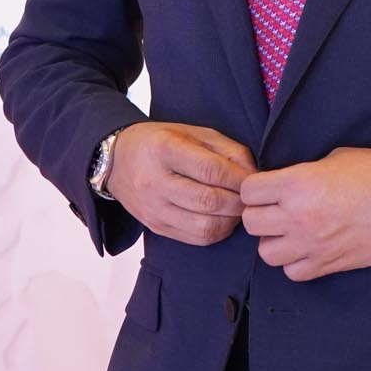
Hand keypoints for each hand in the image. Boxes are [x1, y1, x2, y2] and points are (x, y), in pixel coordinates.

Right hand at [107, 121, 254, 244]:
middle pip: (209, 201)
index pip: (211, 170)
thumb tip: (254, 173)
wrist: (117, 161)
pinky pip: (195, 238)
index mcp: (164, 150)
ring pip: (204, 226)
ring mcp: (153, 208)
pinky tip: (223, 219)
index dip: (239, 178)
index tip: (254, 180)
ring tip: (238, 209)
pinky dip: (217, 231)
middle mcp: (154, 182)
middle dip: (239, 202)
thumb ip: (227, 149)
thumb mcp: (192, 132)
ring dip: (231, 220)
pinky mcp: (155, 227)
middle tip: (251, 198)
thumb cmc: (160, 142)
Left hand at [240, 147, 370, 282]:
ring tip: (291, 230)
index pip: (249, 191)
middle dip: (260, 214)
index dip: (256, 188)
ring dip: (274, 240)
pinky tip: (308, 247)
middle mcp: (299, 216)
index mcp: (298, 183)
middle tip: (276, 208)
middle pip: (251, 223)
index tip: (266, 188)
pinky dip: (295, 262)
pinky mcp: (329, 264)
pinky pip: (293, 272)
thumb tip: (286, 184)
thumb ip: (304, 173)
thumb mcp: (336, 158)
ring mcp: (313, 244)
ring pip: (266, 253)